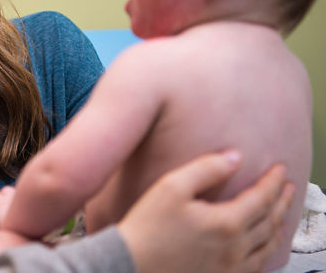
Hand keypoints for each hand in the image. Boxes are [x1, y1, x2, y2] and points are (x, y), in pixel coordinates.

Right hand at [118, 150, 294, 272]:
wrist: (130, 264)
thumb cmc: (146, 227)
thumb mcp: (171, 186)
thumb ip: (205, 169)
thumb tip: (234, 158)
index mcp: (226, 223)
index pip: (262, 198)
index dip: (273, 181)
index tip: (280, 169)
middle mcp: (234, 248)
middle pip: (270, 222)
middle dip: (282, 201)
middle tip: (288, 188)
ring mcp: (230, 268)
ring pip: (267, 247)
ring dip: (278, 228)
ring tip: (281, 216)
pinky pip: (256, 268)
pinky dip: (266, 253)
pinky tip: (262, 248)